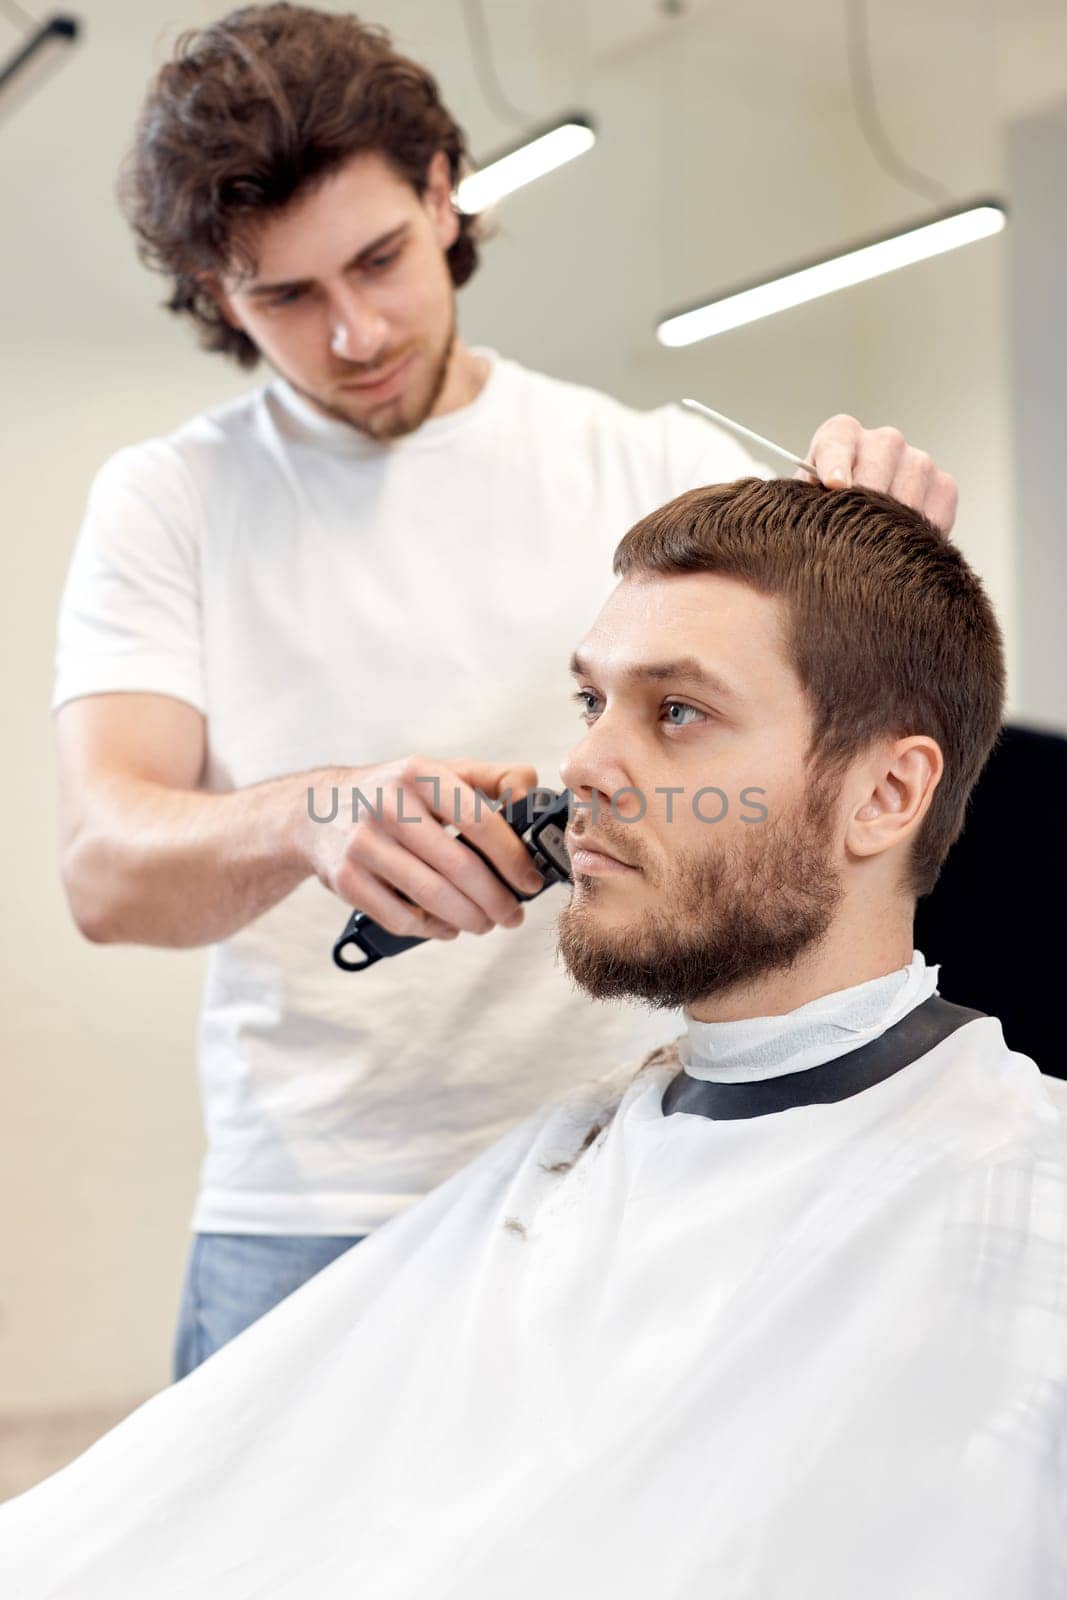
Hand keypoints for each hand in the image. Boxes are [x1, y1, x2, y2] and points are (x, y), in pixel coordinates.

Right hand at [300, 755, 543, 941]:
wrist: (318, 809)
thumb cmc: (396, 793)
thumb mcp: (440, 771)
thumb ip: (494, 777)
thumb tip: (531, 794)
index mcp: (419, 774)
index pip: (480, 821)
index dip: (513, 858)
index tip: (531, 880)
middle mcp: (388, 806)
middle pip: (460, 867)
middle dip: (497, 900)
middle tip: (513, 914)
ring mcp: (363, 844)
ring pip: (433, 898)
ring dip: (471, 920)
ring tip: (486, 923)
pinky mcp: (346, 879)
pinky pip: (401, 918)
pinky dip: (433, 930)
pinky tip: (447, 926)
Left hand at [798, 415, 957, 535]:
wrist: (854, 534)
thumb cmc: (822, 520)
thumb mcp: (804, 510)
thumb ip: (802, 504)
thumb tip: (813, 507)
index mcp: (840, 436)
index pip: (837, 440)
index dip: (836, 461)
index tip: (835, 485)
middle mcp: (882, 441)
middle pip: (881, 453)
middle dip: (867, 493)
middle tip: (857, 524)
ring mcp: (916, 460)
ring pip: (913, 477)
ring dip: (895, 513)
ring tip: (875, 541)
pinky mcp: (942, 484)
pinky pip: (940, 500)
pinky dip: (923, 524)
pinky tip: (902, 542)